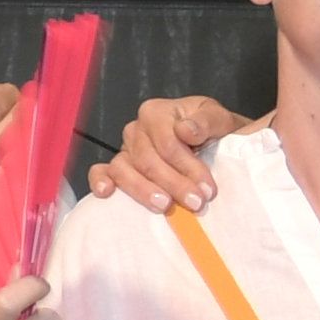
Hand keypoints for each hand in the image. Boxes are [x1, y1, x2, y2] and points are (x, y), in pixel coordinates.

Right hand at [88, 97, 245, 209]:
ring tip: (165, 206)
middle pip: (147, 160)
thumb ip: (206, 121)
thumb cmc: (212, 131)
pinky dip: (100, 181)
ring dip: (143, 190)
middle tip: (195, 203)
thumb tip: (186, 130)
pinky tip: (107, 193)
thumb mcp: (218, 119)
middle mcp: (136, 130)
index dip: (187, 166)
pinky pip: (100, 172)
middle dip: (172, 183)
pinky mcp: (116, 168)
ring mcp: (124, 150)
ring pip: (123, 169)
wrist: (211, 142)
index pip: (167, 142)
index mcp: (157, 113)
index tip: (207, 188)